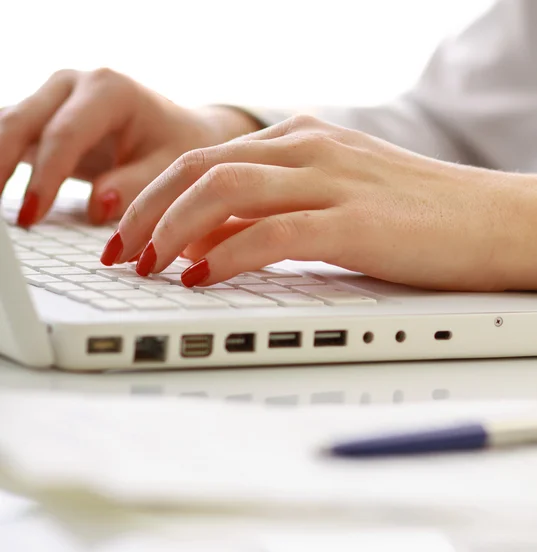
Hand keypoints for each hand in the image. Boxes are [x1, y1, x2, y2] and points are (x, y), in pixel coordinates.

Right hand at [0, 68, 257, 226]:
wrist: (179, 130)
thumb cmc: (177, 146)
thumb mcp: (170, 167)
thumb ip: (135, 186)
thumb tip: (96, 207)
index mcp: (108, 90)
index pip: (65, 133)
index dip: (45, 177)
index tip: (32, 216)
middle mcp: (73, 85)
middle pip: (21, 121)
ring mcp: (53, 97)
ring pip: (7, 124)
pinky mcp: (44, 116)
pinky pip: (12, 135)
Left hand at [109, 115, 533, 291]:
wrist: (493, 220)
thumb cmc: (415, 218)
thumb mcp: (331, 203)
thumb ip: (272, 216)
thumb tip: (211, 242)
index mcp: (303, 141)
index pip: (206, 157)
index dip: (156, 194)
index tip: (130, 231)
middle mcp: (310, 150)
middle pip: (199, 168)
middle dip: (147, 210)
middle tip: (120, 251)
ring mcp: (331, 181)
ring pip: (224, 191)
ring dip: (172, 229)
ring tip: (148, 265)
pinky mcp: (354, 222)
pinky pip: (271, 233)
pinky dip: (227, 256)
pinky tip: (201, 277)